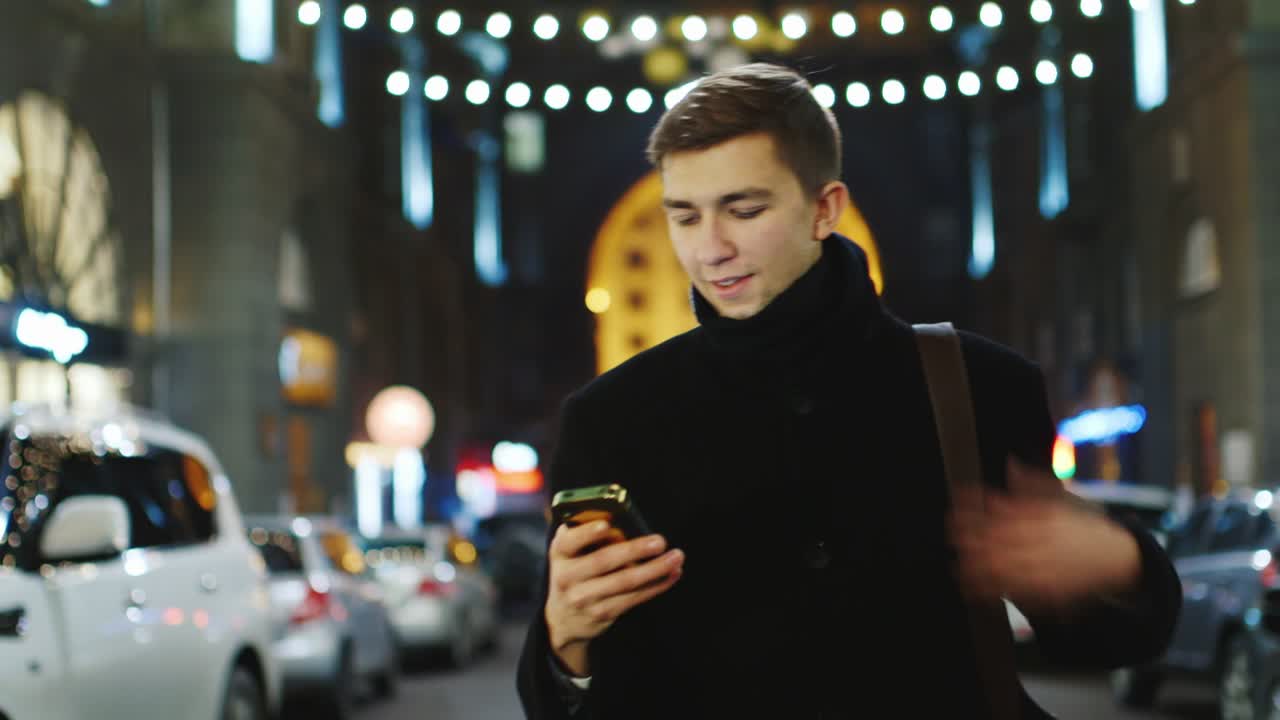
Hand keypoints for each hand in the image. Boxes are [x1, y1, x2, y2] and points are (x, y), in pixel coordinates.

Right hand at [544, 521, 683, 675]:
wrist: (562, 619)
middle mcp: (567, 577)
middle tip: (660, 541)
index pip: (569, 541)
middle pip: (603, 561)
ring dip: (654, 569)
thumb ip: (588, 535)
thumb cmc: (575, 570)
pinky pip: (634, 598)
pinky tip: (672, 574)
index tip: (607, 525)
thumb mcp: (571, 552)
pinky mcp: (602, 614)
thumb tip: (624, 523)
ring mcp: (584, 598)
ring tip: (676, 557)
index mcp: (560, 553)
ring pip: (624, 582)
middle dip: (634, 550)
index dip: (587, 533)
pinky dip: (656, 585)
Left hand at [949, 457, 1141, 614]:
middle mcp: (1041, 542)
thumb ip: (1032, 484)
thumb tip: (1011, 465)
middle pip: (996, 541)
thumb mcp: (1061, 499)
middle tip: (952, 537)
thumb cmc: (1083, 528)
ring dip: (976, 568)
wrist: (1119, 557)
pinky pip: (1016, 592)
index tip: (954, 509)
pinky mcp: (1048, 591)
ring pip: (1002, 569)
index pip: (1000, 511)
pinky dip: (994, 591)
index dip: (974, 510)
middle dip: (970, 540)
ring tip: (959, 566)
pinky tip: (975, 589)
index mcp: (1042, 517)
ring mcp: (1044, 567)